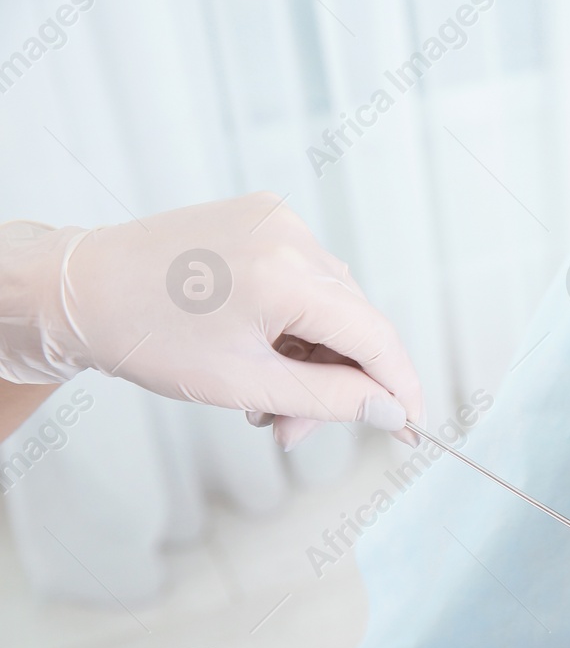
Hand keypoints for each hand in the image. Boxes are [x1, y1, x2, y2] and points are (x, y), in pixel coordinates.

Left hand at [0, 195, 423, 448]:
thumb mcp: (246, 384)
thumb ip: (332, 399)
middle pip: (356, 323)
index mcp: (288, 276)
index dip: (402, 387)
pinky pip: (307, 278)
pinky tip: (264, 349)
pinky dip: (296, 321)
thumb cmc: (146, 337)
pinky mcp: (262, 217)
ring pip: (332, 303)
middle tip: (297, 430)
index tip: (413, 425)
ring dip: (315, 356)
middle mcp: (291, 237)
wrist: (79, 290)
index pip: (377, 337)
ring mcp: (277, 221)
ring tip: (266, 396)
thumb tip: (392, 411)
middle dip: (339, 383)